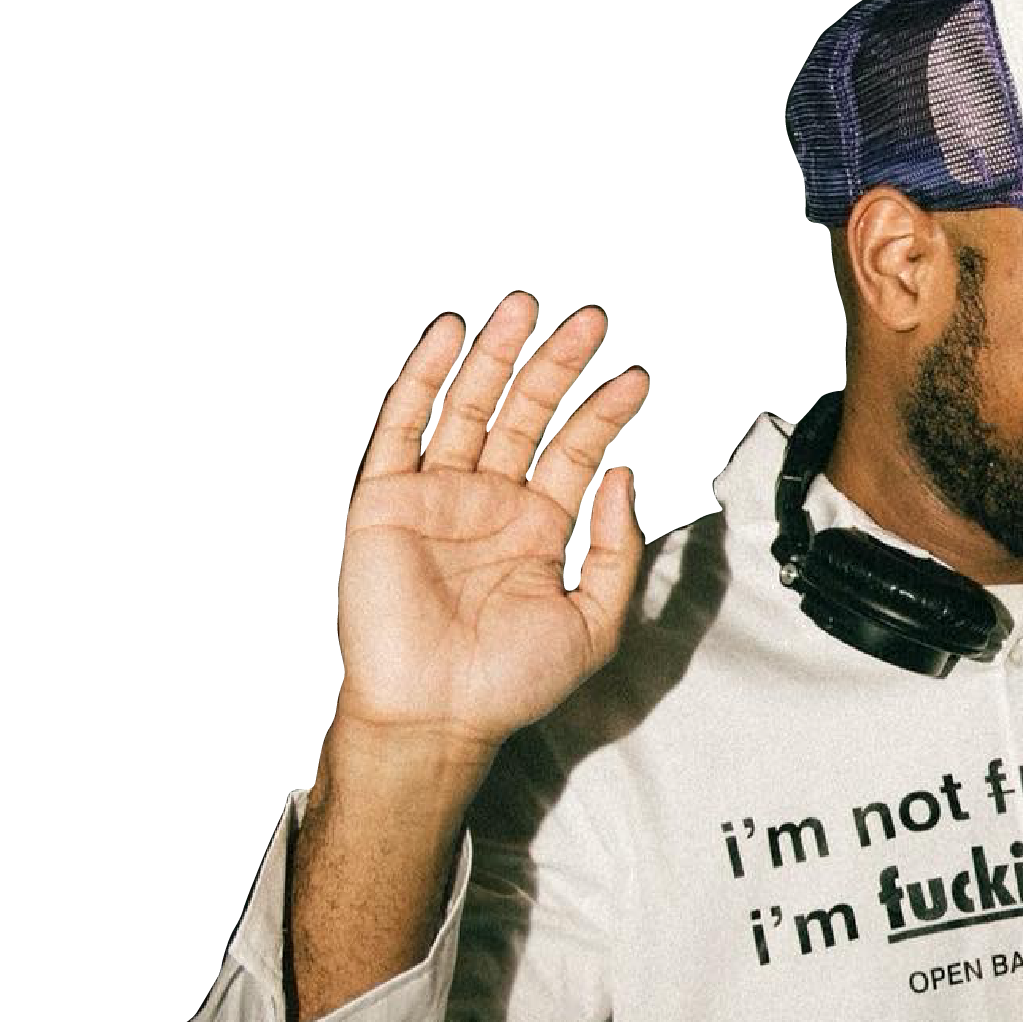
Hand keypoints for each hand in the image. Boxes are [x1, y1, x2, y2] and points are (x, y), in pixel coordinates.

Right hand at [332, 294, 650, 758]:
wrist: (436, 712)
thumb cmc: (510, 684)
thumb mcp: (594, 623)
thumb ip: (616, 552)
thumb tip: (623, 479)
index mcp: (539, 535)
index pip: (576, 454)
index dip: (604, 414)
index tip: (635, 377)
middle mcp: (490, 508)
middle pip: (528, 418)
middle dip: (557, 368)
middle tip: (590, 324)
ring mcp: (438, 497)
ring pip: (470, 407)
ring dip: (497, 355)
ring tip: (525, 309)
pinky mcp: (387, 497)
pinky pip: (403, 424)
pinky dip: (424, 376)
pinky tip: (448, 335)